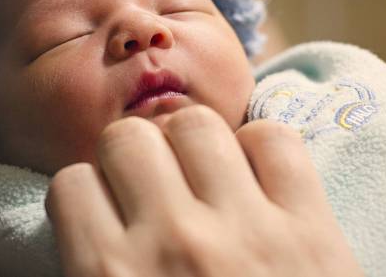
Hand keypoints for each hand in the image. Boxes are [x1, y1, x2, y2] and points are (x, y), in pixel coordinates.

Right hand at [46, 105, 363, 276]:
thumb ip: (87, 276)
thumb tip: (83, 241)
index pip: (71, 184)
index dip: (86, 197)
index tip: (105, 213)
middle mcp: (173, 244)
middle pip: (128, 138)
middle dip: (131, 160)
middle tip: (151, 190)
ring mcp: (247, 231)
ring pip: (194, 124)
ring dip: (189, 146)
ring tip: (201, 180)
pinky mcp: (313, 230)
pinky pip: (274, 140)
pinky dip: (260, 151)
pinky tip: (255, 183)